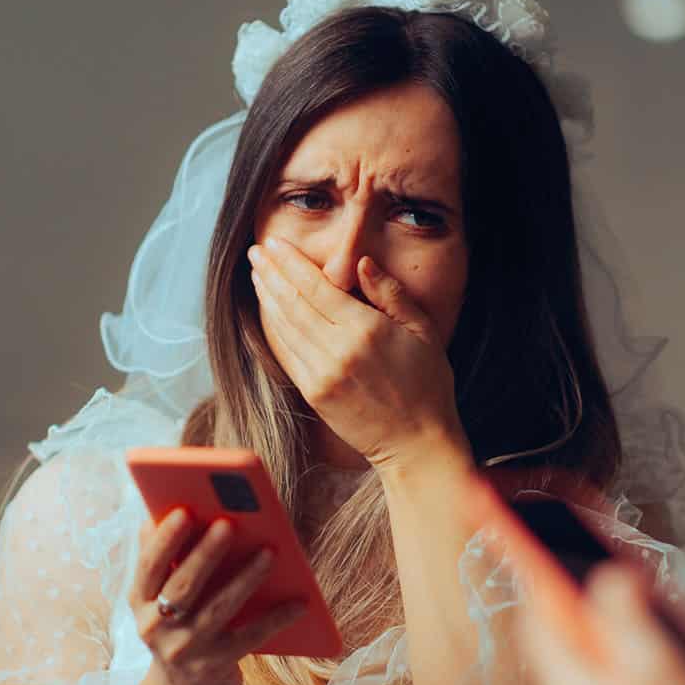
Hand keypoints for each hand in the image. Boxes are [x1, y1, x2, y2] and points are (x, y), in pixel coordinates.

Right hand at [133, 509, 305, 684]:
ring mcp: (186, 650)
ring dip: (245, 578)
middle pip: (182, 586)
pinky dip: (276, 618)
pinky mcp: (215, 667)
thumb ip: (164, 560)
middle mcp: (156, 627)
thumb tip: (169, 510)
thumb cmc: (177, 629)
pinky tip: (300, 601)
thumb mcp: (158, 600)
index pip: (149, 566)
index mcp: (140, 601)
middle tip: (229, 523)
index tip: (184, 510)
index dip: (165, 539)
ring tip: (270, 552)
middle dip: (206, 554)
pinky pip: (250, 637)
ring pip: (218, 609)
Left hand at [248, 238, 465, 469]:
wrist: (416, 442)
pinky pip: (285, 353)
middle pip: (292, 302)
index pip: (315, 286)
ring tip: (257, 274)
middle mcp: (337, 350)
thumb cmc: (427, 384)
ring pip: (284, 326)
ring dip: (267, 297)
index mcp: (365, 329)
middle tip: (256, 251)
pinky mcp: (313, 393)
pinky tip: (268, 311)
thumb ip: (390, 293)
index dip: (290, 262)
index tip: (273, 243)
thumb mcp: (422, 330)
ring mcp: (321, 374)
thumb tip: (361, 262)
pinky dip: (273, 328)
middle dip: (271, 273)